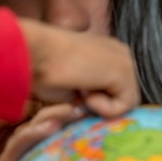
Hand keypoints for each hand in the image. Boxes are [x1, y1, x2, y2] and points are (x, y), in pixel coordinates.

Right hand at [18, 19, 138, 116]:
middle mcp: (120, 53)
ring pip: (124, 103)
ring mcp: (125, 61)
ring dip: (99, 104)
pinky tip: (85, 90)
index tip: (74, 93)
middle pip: (123, 96)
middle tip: (77, 92)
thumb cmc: (41, 67)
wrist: (36, 51)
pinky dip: (102, 107)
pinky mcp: (125, 72)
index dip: (96, 100)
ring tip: (79, 89)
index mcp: (107, 51)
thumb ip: (87, 92)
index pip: (115, 88)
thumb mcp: (69, 84)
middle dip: (101, 103)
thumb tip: (91, 109)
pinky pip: (124, 107)